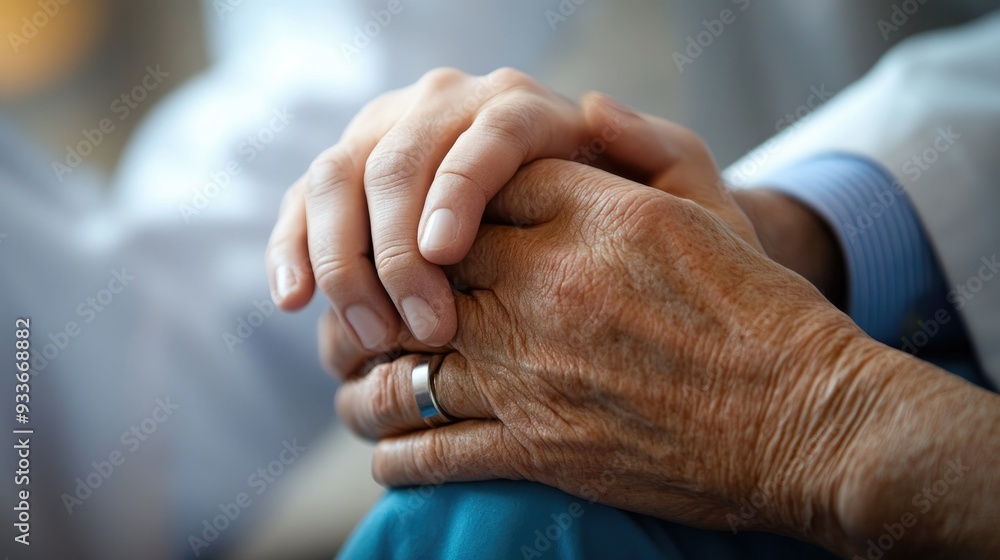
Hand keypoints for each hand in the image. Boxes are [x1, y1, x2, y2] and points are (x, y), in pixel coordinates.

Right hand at [289, 76, 769, 375]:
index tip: (444, 256)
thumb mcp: (672, 195)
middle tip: (414, 330)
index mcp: (523, 108)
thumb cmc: (629, 229)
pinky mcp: (349, 177)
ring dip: (341, 259)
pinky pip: (304, 203)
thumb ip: (658, 152)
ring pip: (339, 177)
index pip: (486, 132)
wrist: (571, 245)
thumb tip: (595, 107)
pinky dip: (293, 249)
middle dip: (394, 249)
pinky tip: (294, 301)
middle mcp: (448, 107)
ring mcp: (389, 136)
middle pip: (400, 158)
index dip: (459, 188)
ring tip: (366, 335)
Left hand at [333, 158, 880, 551]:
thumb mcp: (708, 210)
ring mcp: (533, 371)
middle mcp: (545, 287)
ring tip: (354, 391)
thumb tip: (585, 109)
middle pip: (424, 276)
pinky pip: (435, 448)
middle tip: (366, 315)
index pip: (478, 194)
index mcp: (585, 219)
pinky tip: (384, 453)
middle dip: (388, 295)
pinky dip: (399, 452)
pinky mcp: (539, 449)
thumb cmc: (764, 314)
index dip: (442, 216)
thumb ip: (642, 149)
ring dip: (370, 383)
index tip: (429, 240)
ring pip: (408, 370)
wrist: (806, 419)